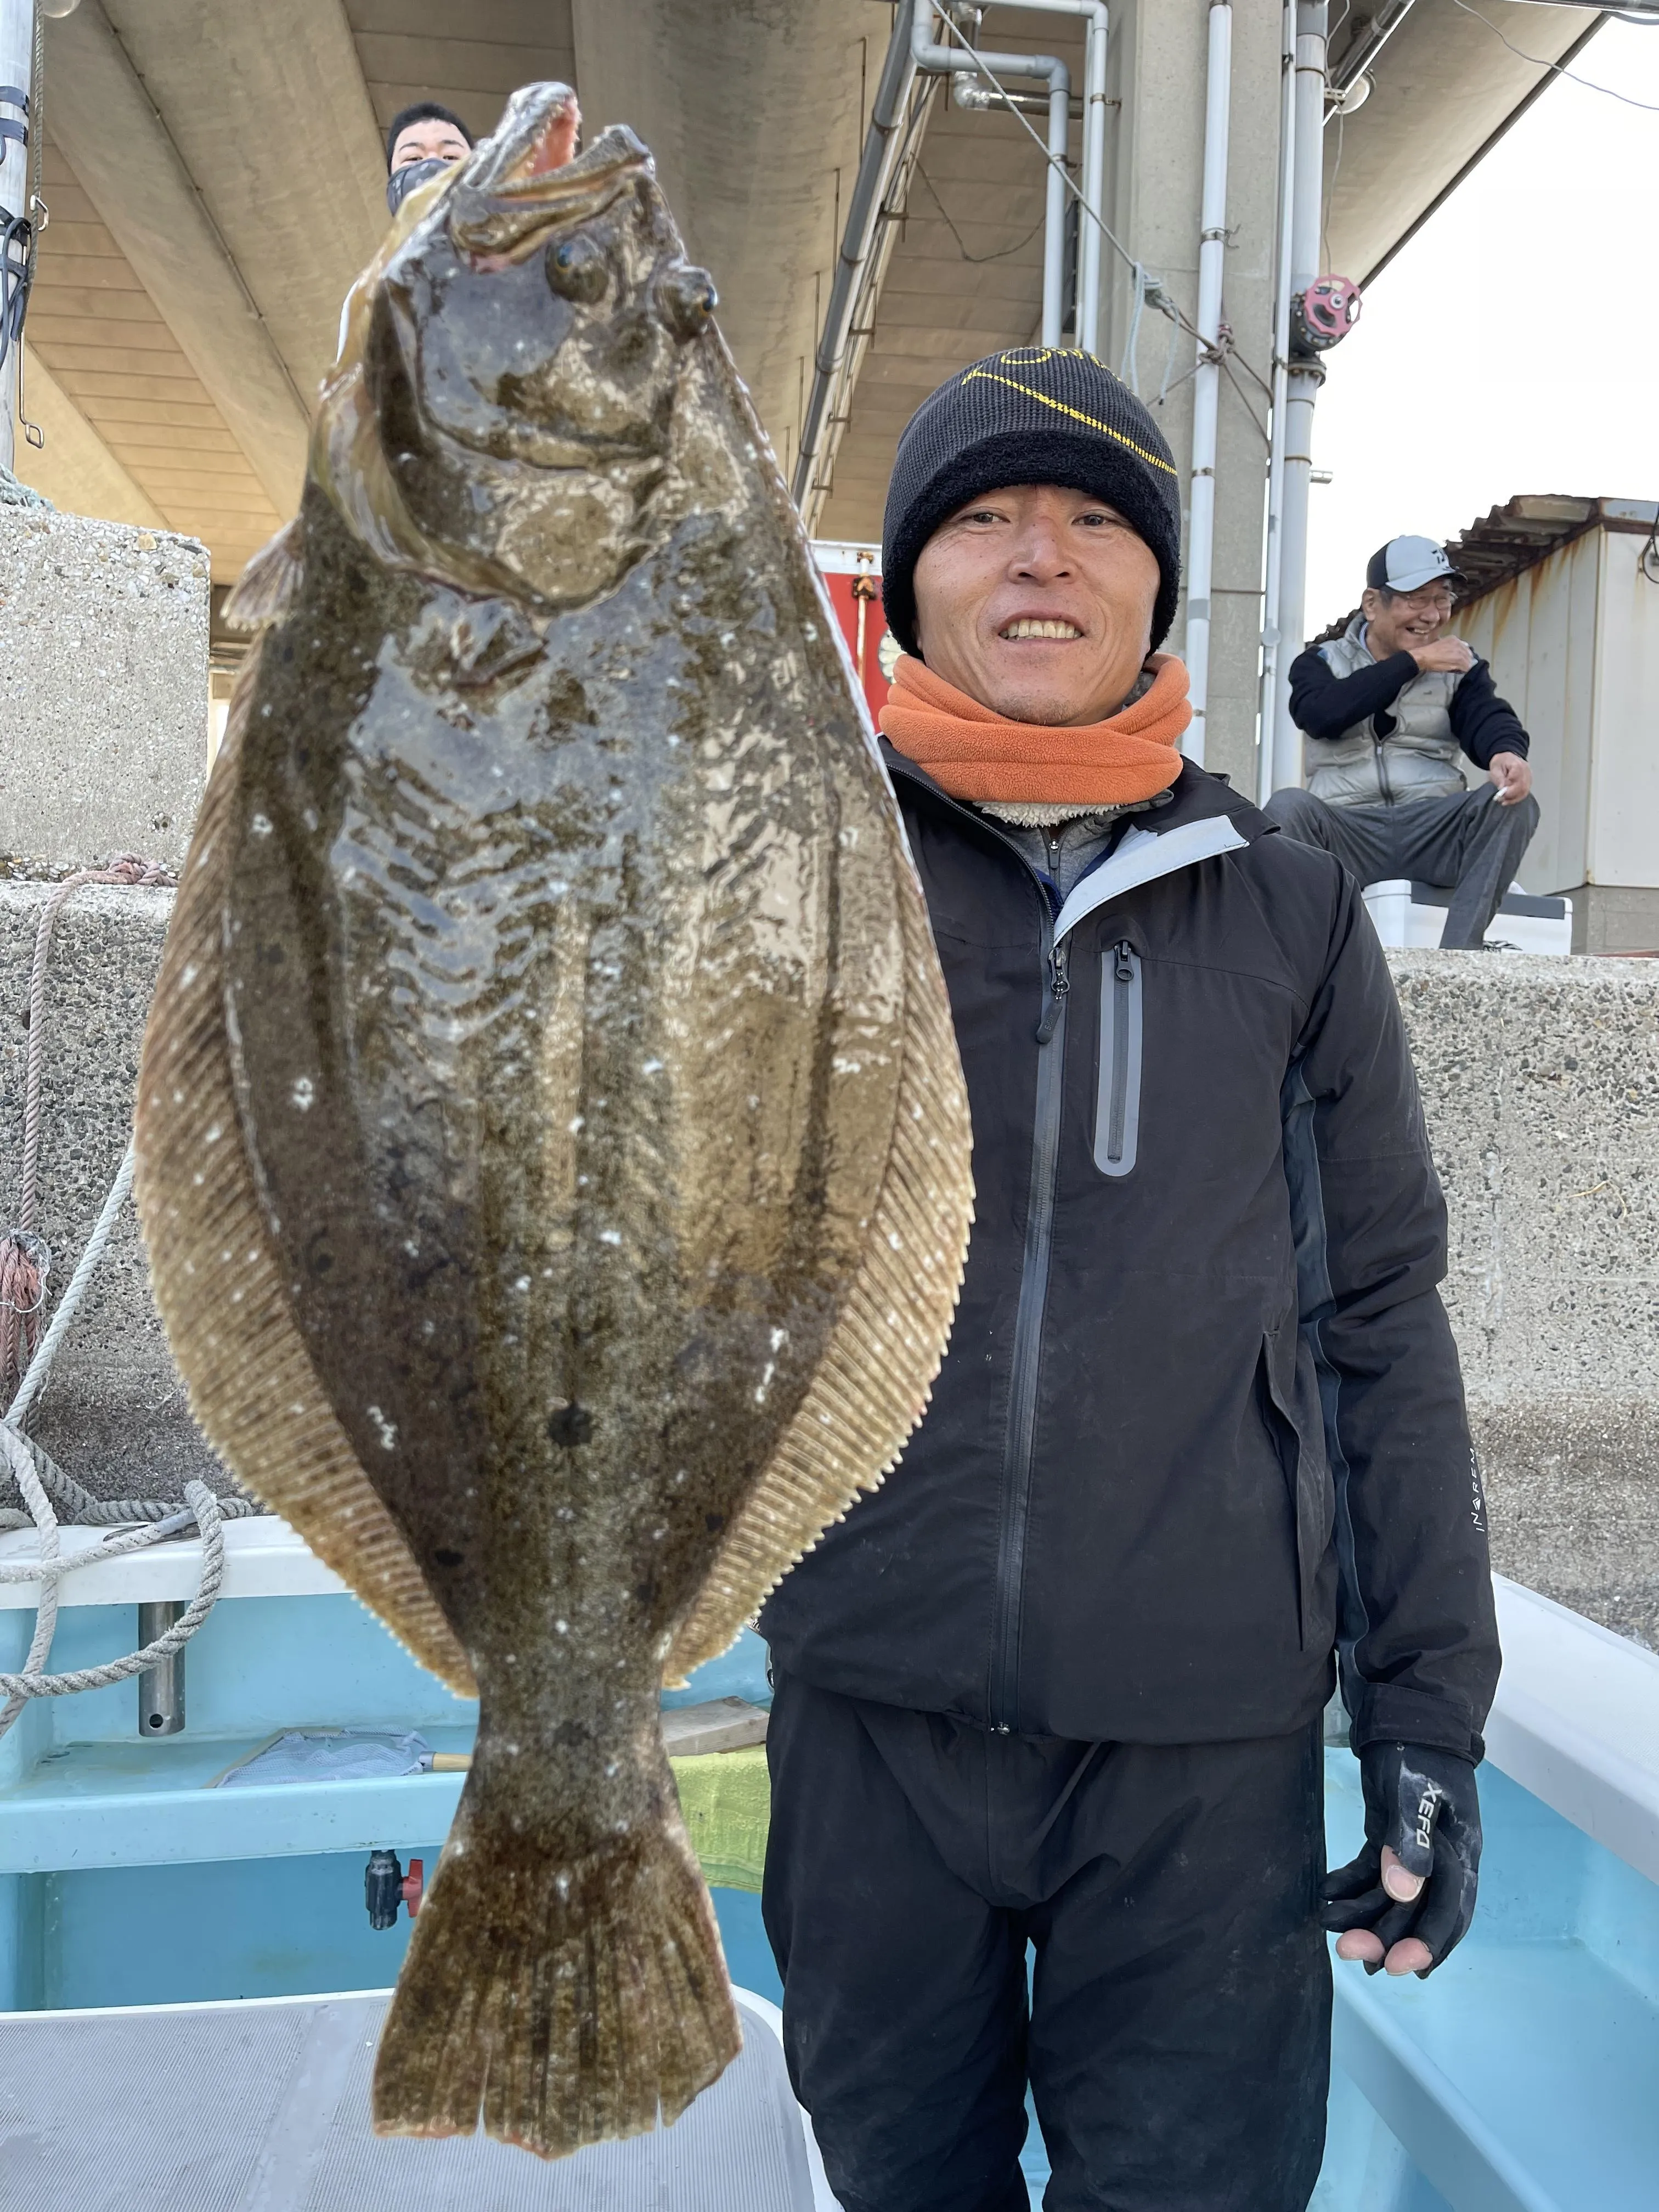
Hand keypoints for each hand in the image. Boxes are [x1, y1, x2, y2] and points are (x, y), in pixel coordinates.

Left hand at [1322, 1743, 1481, 1978]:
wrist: (1406, 1714)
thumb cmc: (1417, 1751)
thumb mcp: (1415, 1791)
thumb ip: (1410, 1840)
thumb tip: (1403, 1893)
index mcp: (1460, 1851)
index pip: (1449, 1910)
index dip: (1427, 1943)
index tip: (1399, 1967)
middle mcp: (1442, 1860)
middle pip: (1418, 1913)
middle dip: (1386, 1937)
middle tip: (1350, 1954)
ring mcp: (1416, 1851)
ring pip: (1393, 1899)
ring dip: (1364, 1916)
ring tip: (1329, 1926)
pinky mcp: (1390, 1839)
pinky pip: (1372, 1874)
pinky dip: (1351, 1886)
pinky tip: (1327, 1893)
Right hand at [1409, 636, 1474, 674]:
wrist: (1424, 656)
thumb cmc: (1428, 651)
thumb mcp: (1440, 644)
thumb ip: (1449, 646)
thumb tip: (1453, 652)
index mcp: (1454, 639)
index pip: (1464, 647)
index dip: (1463, 654)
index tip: (1460, 658)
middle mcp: (1459, 643)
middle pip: (1468, 653)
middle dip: (1466, 659)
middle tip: (1461, 665)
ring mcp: (1460, 651)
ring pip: (1468, 660)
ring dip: (1465, 665)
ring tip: (1460, 669)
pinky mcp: (1459, 660)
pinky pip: (1466, 666)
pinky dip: (1463, 670)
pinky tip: (1460, 671)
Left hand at [1489, 752, 1531, 805]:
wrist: (1506, 758)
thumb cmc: (1500, 763)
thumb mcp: (1495, 769)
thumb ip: (1499, 778)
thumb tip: (1502, 788)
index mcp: (1517, 765)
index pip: (1516, 779)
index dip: (1509, 787)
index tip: (1500, 791)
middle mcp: (1526, 771)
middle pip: (1522, 787)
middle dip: (1510, 795)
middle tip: (1500, 799)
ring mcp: (1529, 777)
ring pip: (1525, 791)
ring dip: (1513, 799)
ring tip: (1503, 801)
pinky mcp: (1528, 782)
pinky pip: (1524, 792)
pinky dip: (1516, 798)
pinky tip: (1508, 801)